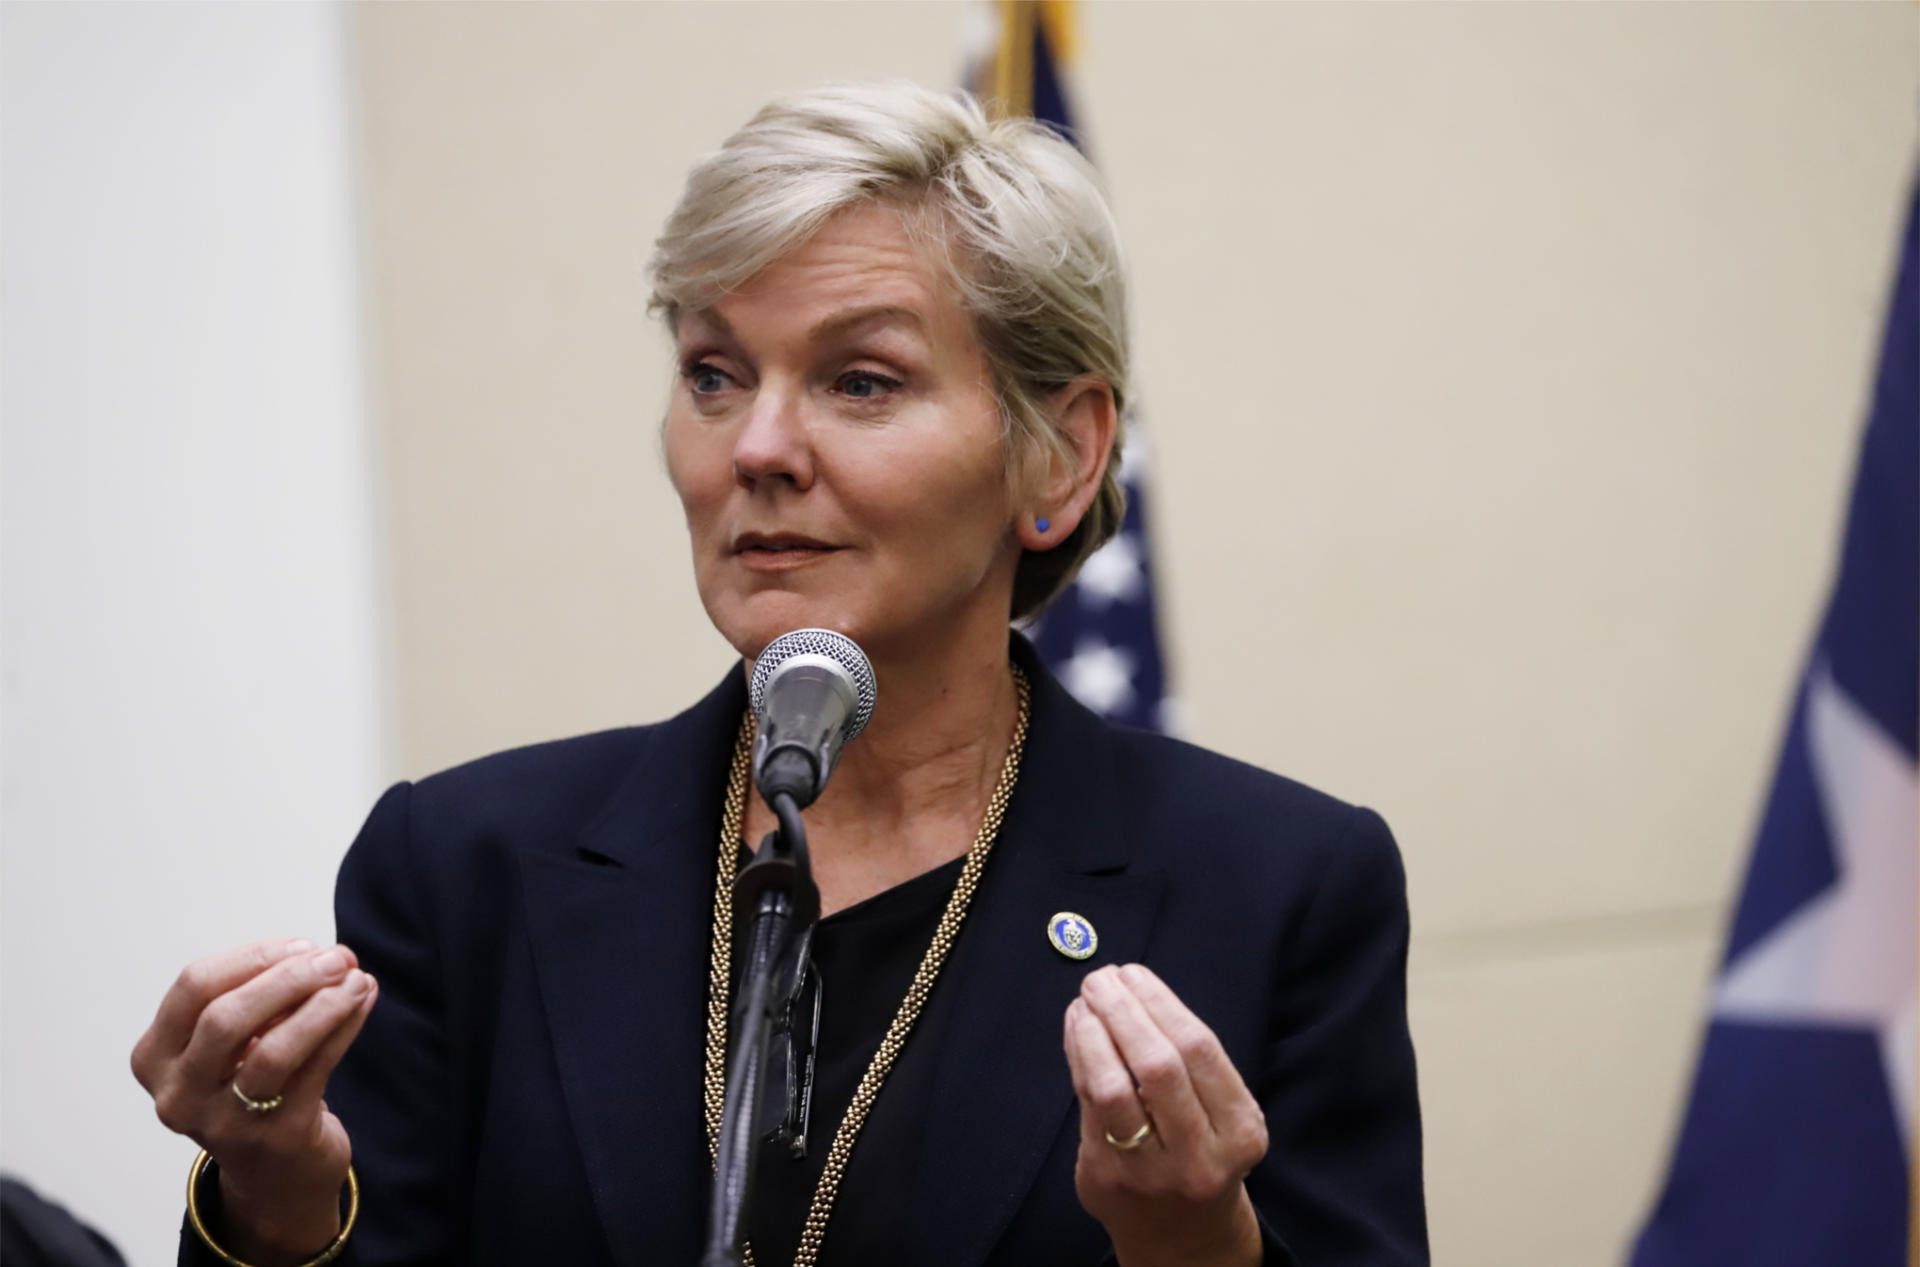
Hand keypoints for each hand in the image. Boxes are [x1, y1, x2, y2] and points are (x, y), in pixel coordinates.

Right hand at [131, 938, 377, 1265]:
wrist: (274, 1174)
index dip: (252, 958)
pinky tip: (364, 999)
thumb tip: (317, 956)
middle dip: (289, 977)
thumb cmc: (251, 1088)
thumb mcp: (231, 1045)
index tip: (302, 944)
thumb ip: (256, 1000)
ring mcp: (223, 1123)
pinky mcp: (275, 1139)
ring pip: (273, 1049)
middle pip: (226, 1017)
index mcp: (154, 1058)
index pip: (194, 987)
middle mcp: (178, 1095)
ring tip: (357, 978)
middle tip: (337, 957)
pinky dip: (345, 1026)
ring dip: (323, 1004)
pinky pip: (316, 1069)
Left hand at [1064, 963, 1267, 1266]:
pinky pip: (1087, 1105)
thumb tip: (1131, 988)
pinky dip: (1079, 1057)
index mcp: (1241, 1132)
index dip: (1161, 1004)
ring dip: (1093, 1032)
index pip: (1200, 1050)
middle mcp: (1200, 1157)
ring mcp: (1150, 1172)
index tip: (1134, 973)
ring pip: (1113, 1088)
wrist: (1184, 1236)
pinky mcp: (1106, 1178)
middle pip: (1158, 1065)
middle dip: (1125, 1010)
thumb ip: (1190, 1062)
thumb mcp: (1223, 1115)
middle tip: (1102, 978)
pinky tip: (1077, 1030)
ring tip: (1085, 1001)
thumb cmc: (1201, 1151)